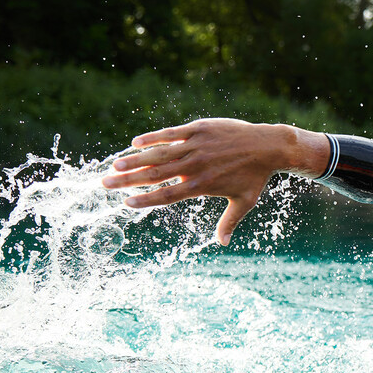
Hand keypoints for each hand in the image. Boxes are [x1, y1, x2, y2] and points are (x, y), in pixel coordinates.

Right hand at [101, 118, 321, 245]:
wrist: (267, 146)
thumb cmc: (255, 177)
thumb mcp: (244, 202)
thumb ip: (229, 222)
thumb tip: (222, 243)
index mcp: (201, 185)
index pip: (166, 195)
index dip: (145, 200)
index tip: (125, 204)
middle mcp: (195, 166)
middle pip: (155, 174)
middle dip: (128, 180)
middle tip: (105, 184)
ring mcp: (195, 145)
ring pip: (158, 153)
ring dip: (134, 160)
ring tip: (114, 165)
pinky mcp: (199, 129)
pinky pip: (171, 133)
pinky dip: (152, 138)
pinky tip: (135, 143)